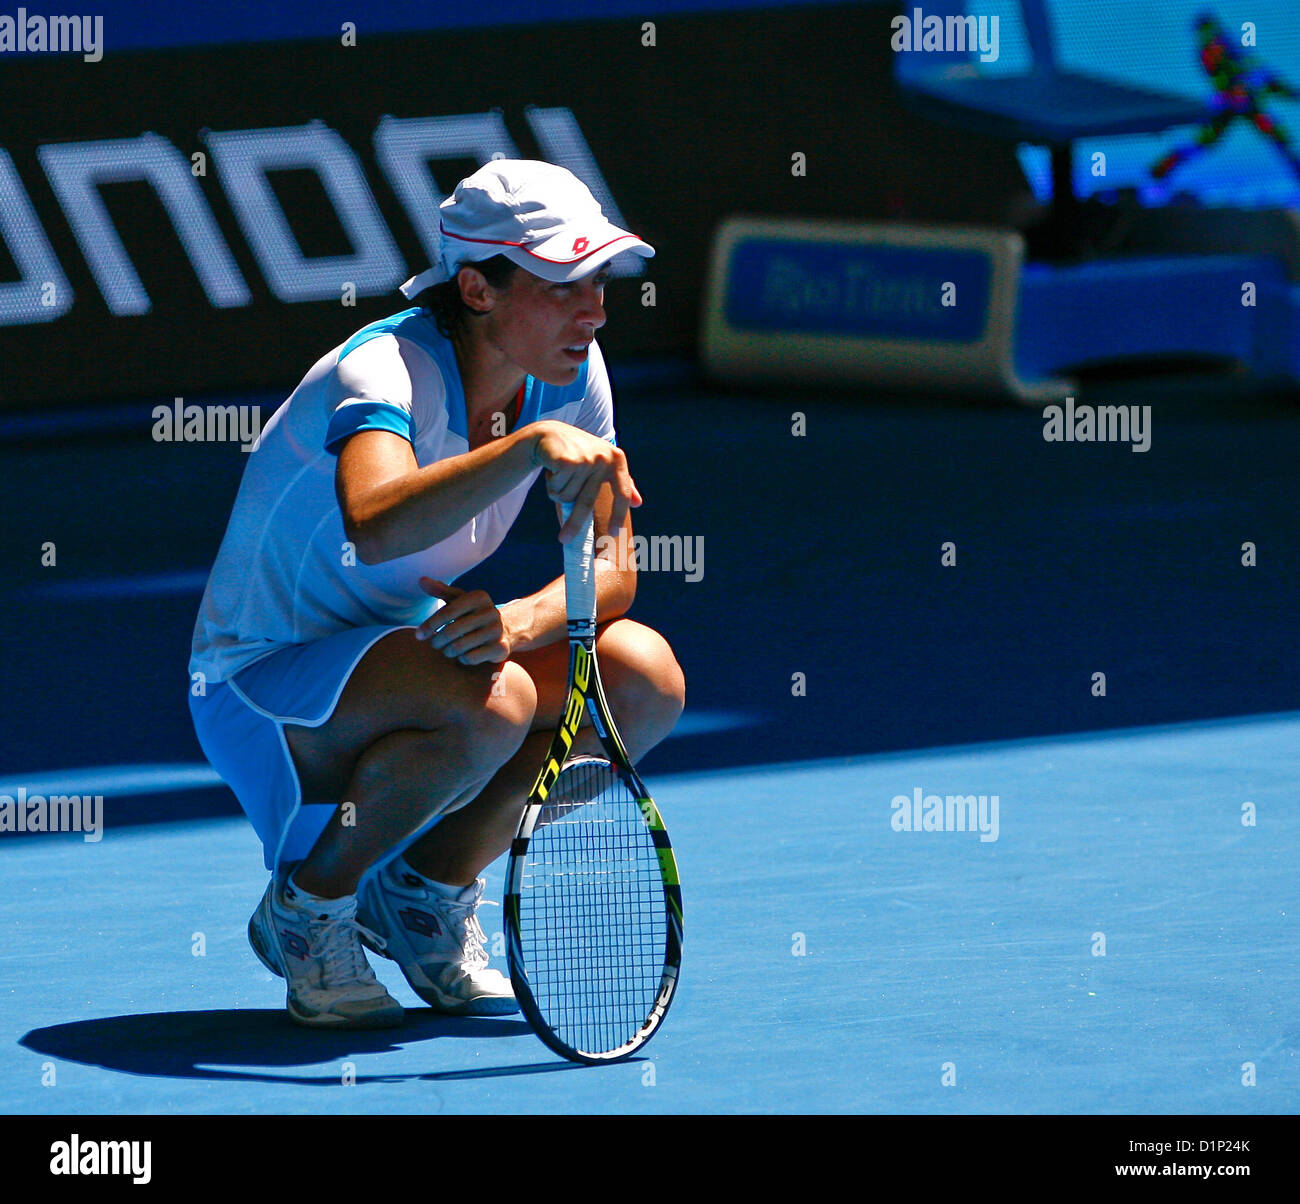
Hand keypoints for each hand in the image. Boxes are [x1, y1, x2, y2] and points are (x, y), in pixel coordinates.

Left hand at [414, 578, 513, 663]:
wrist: (505, 630)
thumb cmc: (473, 614)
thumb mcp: (459, 599)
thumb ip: (440, 590)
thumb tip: (421, 580)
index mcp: (479, 597)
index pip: (448, 612)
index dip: (429, 624)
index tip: (418, 635)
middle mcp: (491, 612)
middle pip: (452, 631)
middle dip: (437, 641)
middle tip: (434, 644)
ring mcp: (497, 630)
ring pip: (459, 647)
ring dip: (448, 651)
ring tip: (447, 650)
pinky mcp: (500, 648)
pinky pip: (471, 658)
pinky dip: (462, 659)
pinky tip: (463, 655)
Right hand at [527, 420, 641, 543]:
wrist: (550, 435)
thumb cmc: (578, 454)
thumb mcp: (602, 465)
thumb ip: (620, 482)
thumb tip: (638, 503)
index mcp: (617, 460)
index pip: (623, 493)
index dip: (619, 515)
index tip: (614, 533)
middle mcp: (604, 457)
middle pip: (588, 501)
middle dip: (574, 524)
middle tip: (564, 539)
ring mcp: (586, 458)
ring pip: (568, 496)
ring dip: (559, 492)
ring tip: (559, 476)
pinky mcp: (568, 460)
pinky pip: (558, 488)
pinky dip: (551, 484)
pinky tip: (552, 470)